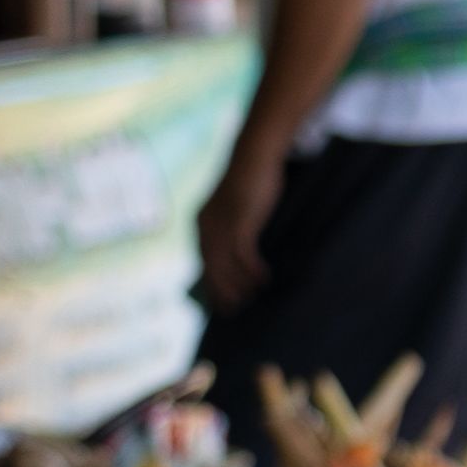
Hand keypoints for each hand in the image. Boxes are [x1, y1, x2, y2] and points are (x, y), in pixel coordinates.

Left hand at [193, 159, 271, 310]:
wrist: (255, 155)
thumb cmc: (252, 180)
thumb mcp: (238, 206)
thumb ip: (236, 225)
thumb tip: (243, 250)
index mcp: (202, 222)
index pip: (203, 260)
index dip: (212, 283)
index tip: (221, 302)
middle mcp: (206, 225)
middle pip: (211, 267)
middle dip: (221, 290)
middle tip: (233, 310)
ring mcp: (221, 223)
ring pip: (225, 264)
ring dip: (238, 284)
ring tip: (251, 299)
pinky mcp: (239, 221)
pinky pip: (243, 253)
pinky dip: (252, 269)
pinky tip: (264, 279)